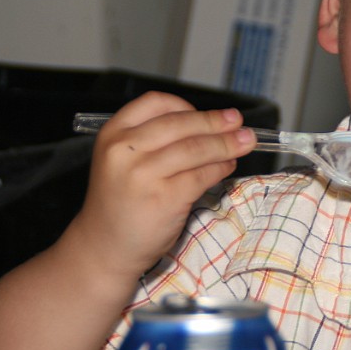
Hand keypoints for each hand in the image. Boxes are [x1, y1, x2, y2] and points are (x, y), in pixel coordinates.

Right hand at [64, 91, 252, 282]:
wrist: (105, 246)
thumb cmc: (121, 201)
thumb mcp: (124, 160)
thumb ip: (154, 140)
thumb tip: (210, 125)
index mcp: (113, 133)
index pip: (155, 103)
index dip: (186, 105)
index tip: (206, 113)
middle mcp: (124, 150)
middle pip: (181, 124)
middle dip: (216, 122)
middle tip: (239, 122)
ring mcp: (143, 175)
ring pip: (196, 148)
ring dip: (227, 144)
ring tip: (245, 142)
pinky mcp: (164, 198)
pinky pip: (202, 175)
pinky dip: (221, 168)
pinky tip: (228, 166)